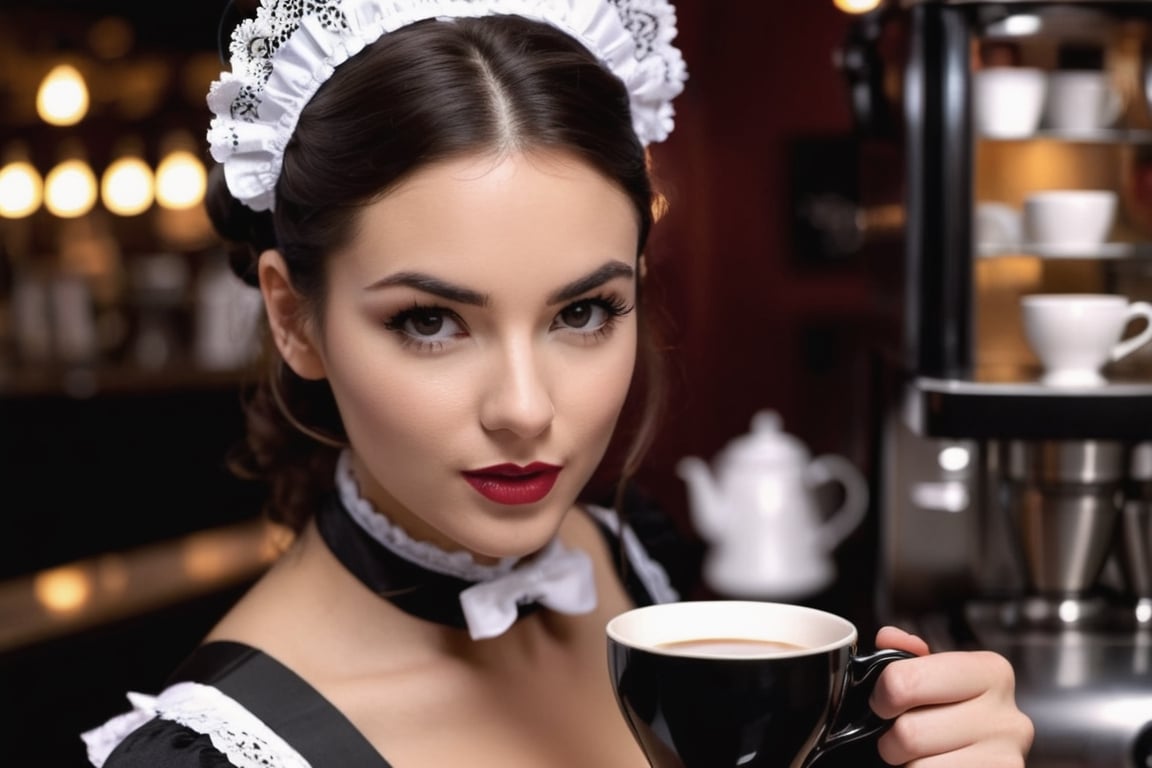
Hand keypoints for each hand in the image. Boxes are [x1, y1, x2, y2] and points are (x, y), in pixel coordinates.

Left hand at [869, 626, 1033, 766]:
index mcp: (990, 672)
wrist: (983, 760)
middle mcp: (1006, 716)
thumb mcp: (935, 677)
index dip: (882, 697)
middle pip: (908, 732)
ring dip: (906, 764)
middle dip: (892, 739)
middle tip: (900, 738)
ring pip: (917, 766)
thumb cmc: (954, 717)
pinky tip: (935, 765)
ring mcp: (1007, 759)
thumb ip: (908, 656)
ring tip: (921, 756)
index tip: (884, 705)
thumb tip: (888, 638)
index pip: (904, 681)